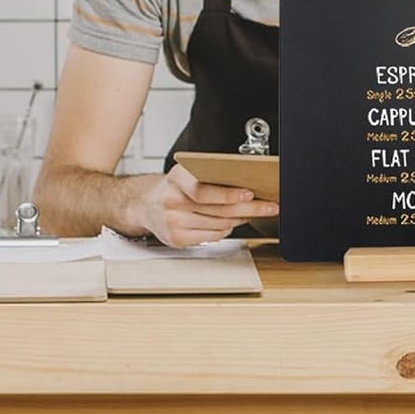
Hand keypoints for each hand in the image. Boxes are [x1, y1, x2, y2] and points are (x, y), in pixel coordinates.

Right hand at [137, 164, 278, 247]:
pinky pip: (212, 236)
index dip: (229, 195)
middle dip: (249, 209)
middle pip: (218, 210)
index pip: (204, 191)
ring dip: (240, 219)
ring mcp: (174, 222)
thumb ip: (208, 177)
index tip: (250, 194)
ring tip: (253, 212)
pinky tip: (232, 223)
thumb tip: (243, 184)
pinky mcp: (177, 239)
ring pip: (219, 224)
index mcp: (176, 179)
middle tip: (269, 206)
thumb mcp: (185, 174)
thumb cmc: (173, 188)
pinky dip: (226, 230)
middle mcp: (173, 201)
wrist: (145, 205)